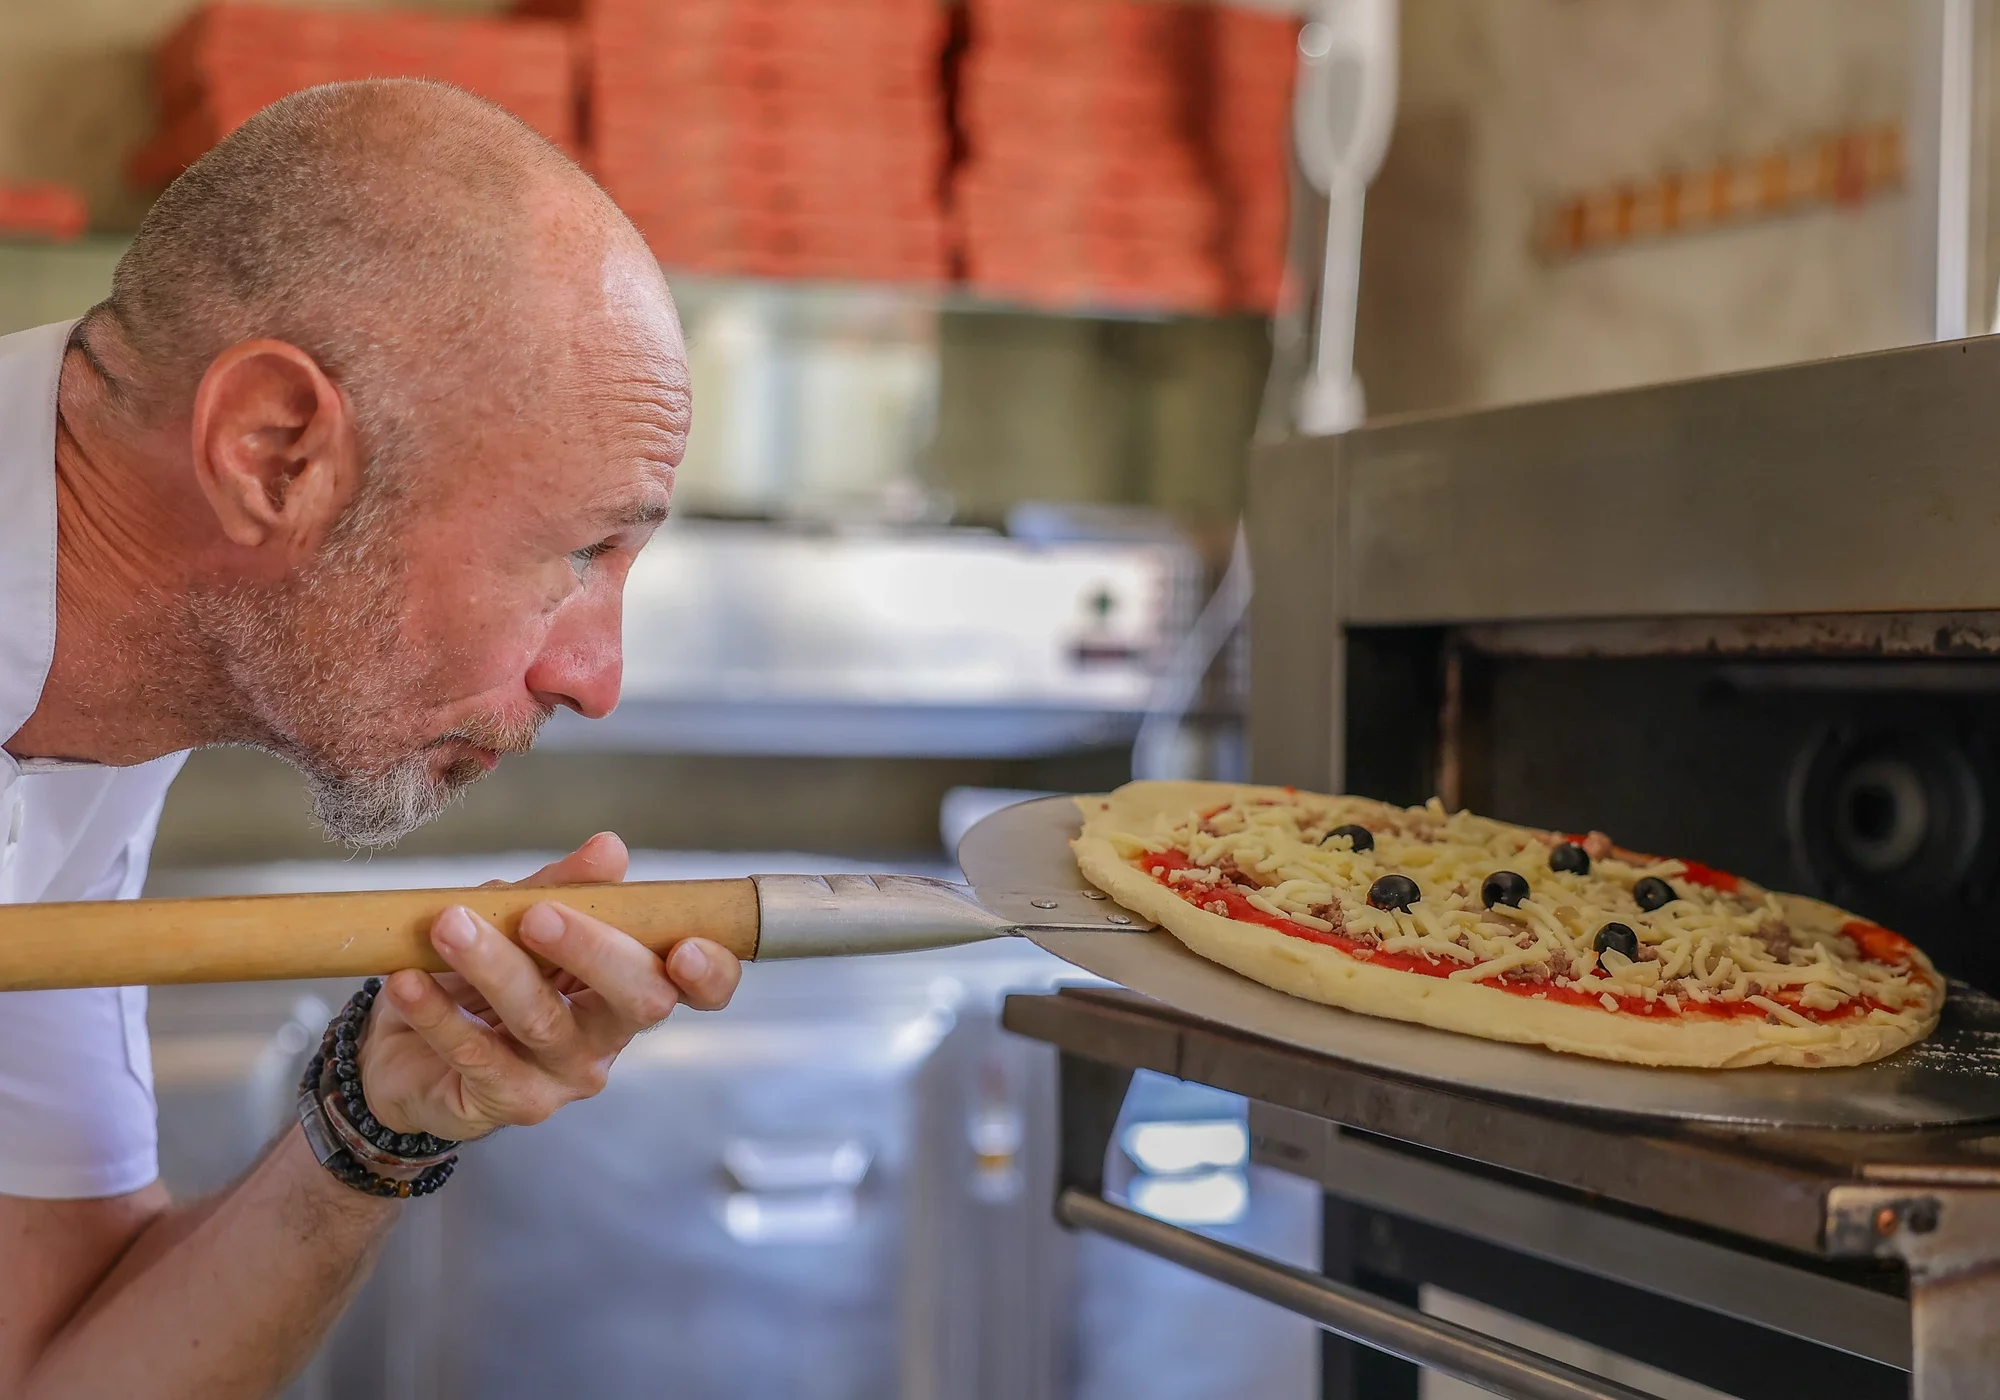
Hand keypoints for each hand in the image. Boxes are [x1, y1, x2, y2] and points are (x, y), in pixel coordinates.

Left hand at [356, 832, 741, 1139]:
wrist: (399, 1052)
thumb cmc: (475, 978)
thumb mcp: (516, 918)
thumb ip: (560, 887)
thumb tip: (611, 850)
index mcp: (630, 986)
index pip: (702, 988)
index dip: (711, 972)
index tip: (686, 947)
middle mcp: (610, 1036)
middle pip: (638, 1001)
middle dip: (592, 951)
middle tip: (537, 916)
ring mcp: (563, 1078)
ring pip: (544, 1021)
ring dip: (495, 967)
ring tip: (448, 925)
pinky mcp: (507, 1104)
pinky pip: (475, 1055)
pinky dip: (438, 1013)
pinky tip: (409, 979)